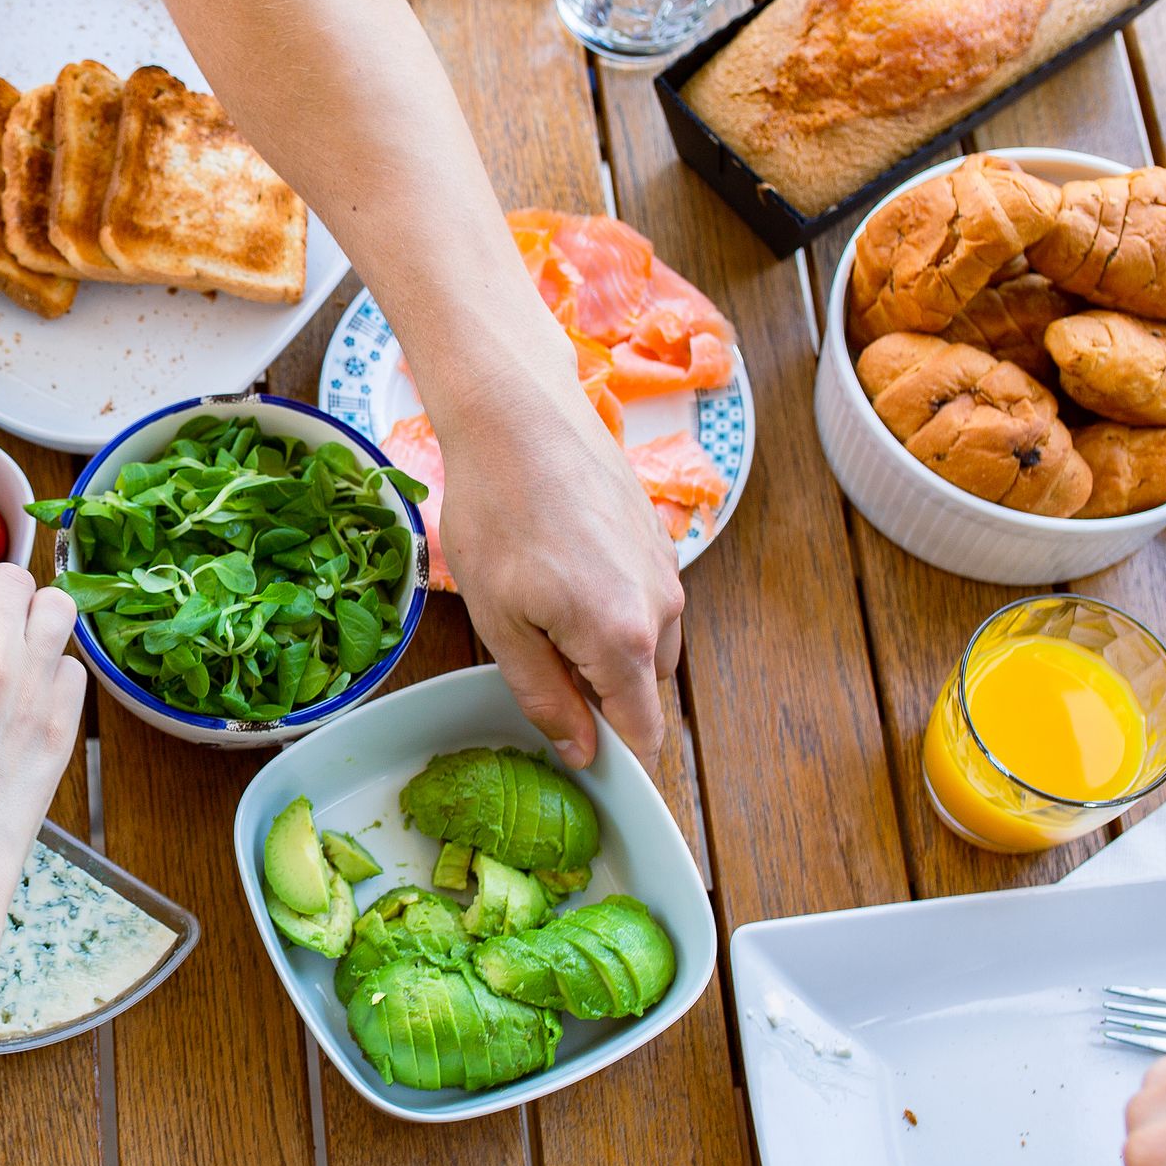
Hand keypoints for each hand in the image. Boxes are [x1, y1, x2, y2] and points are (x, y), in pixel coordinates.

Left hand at [428, 354, 682, 769]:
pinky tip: (561, 565)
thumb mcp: (501, 623)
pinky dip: (611, 601)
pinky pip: (645, 597)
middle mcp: (664, 608)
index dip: (605, 746)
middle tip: (532, 647)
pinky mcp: (660, 538)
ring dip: (603, 644)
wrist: (519, 414)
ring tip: (542, 599)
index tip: (565, 735)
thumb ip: (545, 697)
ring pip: (647, 642)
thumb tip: (583, 752)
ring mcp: (667, 569)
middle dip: (597, 688)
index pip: (642, 732)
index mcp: (625, 639)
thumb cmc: (498, 513)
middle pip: (643, 688)